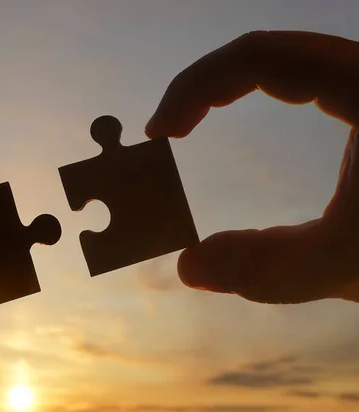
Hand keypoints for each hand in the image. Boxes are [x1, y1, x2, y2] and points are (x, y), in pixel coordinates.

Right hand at [146, 31, 358, 303]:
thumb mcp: (351, 265)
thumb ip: (266, 268)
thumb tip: (188, 267)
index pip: (260, 56)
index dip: (196, 87)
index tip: (161, 133)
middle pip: (269, 53)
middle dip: (204, 87)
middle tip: (165, 131)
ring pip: (290, 66)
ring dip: (230, 91)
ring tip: (188, 128)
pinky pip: (310, 87)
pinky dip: (265, 103)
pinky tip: (250, 132)